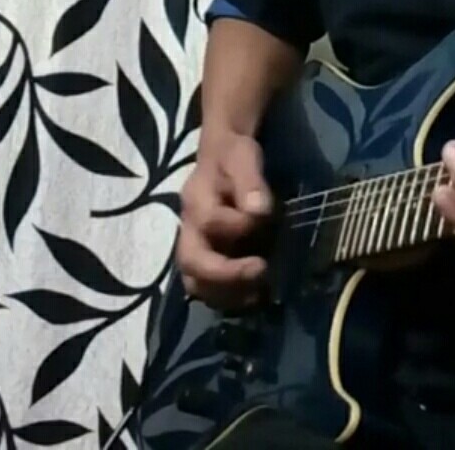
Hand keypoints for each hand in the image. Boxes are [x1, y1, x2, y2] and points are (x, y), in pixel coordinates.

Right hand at [176, 129, 272, 308]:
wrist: (220, 157)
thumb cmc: (233, 156)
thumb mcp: (243, 157)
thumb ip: (250, 181)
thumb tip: (259, 210)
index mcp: (195, 201)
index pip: (208, 221)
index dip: (237, 226)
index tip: (265, 219)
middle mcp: (188, 229)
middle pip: (190, 263)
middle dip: (224, 276)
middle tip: (261, 274)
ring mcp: (194, 247)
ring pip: (195, 283)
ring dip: (226, 294)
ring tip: (258, 294)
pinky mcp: (206, 260)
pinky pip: (208, 288)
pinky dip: (229, 298)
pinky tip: (255, 296)